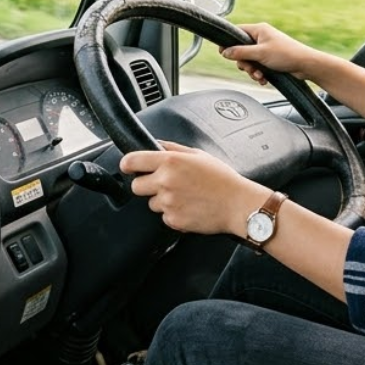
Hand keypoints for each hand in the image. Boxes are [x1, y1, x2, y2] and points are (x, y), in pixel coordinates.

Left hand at [120, 140, 265, 235]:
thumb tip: (156, 144)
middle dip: (146, 185)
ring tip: (184, 196)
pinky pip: (164, 216)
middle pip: (136, 186)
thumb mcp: (199, 155)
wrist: (237, 204)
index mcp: (171, 162)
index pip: (132, 161)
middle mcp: (166, 181)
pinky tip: (189, 207)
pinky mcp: (173, 220)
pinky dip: (173, 213)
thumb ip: (173, 148)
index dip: (127, 164)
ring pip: (151, 203)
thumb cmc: (223, 179)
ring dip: (162, 200)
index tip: (129, 167)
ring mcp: (168, 202)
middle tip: (164, 183)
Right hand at [220, 22, 319, 85]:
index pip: (237, 32)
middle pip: (241, 50)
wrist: (305, 65)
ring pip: (250, 60)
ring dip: (252, 70)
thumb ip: (241, 52)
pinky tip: (264, 79)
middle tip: (250, 69)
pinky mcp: (271, 59)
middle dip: (245, 63)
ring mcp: (266, 48)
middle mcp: (262, 38)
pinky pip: (258, 66)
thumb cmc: (286, 54)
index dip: (229, 42)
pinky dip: (259, 73)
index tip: (223, 53)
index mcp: (259, 30)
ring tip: (260, 76)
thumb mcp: (260, 53)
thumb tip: (225, 52)